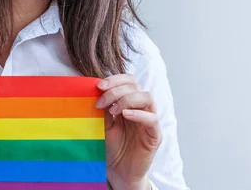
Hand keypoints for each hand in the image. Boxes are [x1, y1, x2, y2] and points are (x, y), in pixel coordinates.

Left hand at [96, 74, 161, 189]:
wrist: (118, 171)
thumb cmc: (111, 146)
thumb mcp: (103, 123)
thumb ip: (104, 107)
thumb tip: (95, 89)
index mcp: (129, 102)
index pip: (128, 80)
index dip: (115, 79)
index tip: (98, 86)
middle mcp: (141, 108)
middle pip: (135, 86)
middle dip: (115, 90)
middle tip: (101, 102)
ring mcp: (149, 120)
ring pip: (147, 97)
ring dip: (127, 99)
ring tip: (113, 110)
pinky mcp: (155, 135)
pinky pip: (152, 119)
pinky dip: (138, 114)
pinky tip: (125, 115)